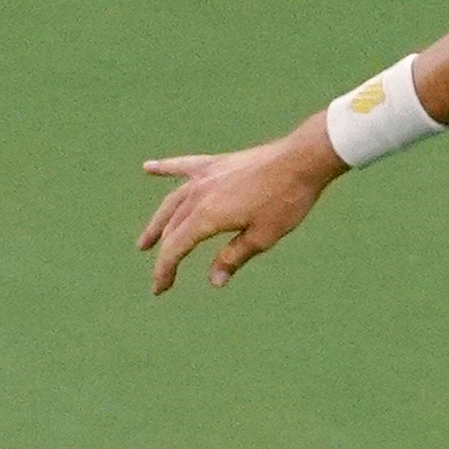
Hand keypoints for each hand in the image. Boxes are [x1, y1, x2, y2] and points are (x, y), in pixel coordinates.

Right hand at [135, 122, 337, 293]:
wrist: (302, 159)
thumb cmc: (285, 200)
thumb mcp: (262, 237)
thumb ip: (233, 258)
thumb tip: (214, 281)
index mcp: (208, 216)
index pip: (176, 248)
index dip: (165, 270)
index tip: (160, 289)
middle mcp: (199, 194)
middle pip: (172, 228)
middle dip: (164, 255)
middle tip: (161, 277)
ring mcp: (205, 176)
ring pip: (172, 202)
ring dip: (158, 222)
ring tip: (145, 241)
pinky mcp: (216, 164)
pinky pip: (183, 166)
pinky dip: (164, 169)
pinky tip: (148, 168)